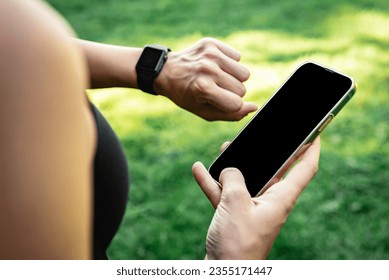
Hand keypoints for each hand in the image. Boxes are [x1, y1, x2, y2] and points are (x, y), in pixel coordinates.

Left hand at [154, 38, 257, 120]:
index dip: (229, 105)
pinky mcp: (212, 43)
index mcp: (203, 89)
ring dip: (233, 78)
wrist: (166, 72)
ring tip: (217, 77)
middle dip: (231, 92)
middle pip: (242, 89)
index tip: (216, 101)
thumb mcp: (204, 112)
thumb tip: (254, 107)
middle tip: (213, 89)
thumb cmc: (186, 95)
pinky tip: (215, 65)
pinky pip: (237, 57)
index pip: (236, 103)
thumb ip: (231, 114)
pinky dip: (229, 63)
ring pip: (244, 73)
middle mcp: (207, 69)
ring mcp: (210, 54)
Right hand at [192, 137, 320, 258]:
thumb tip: (229, 169)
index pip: (305, 169)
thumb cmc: (237, 243)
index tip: (313, 134)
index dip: (311, 150)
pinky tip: (199, 170)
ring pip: (245, 181)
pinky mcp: (236, 216)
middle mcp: (269, 202)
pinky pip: (225, 194)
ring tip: (224, 149)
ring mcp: (252, 209)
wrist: (224, 272)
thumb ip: (233, 178)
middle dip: (264, 152)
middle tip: (257, 137)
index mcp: (280, 199)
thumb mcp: (235, 202)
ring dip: (233, 166)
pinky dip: (214, 183)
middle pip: (273, 171)